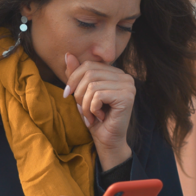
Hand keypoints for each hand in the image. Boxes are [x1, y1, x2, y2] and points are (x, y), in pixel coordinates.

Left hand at [64, 53, 134, 168]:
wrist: (107, 141)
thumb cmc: (95, 118)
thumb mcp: (81, 94)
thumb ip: (76, 74)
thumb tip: (68, 54)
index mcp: (115, 73)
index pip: (88, 65)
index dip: (73, 78)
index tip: (67, 94)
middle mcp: (125, 76)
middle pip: (89, 73)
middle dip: (79, 93)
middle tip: (82, 109)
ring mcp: (128, 86)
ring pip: (92, 86)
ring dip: (85, 105)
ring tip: (90, 116)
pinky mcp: (127, 97)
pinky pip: (98, 95)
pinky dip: (92, 109)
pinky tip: (99, 118)